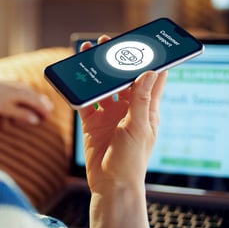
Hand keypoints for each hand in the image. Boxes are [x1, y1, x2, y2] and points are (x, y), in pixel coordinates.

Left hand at [0, 68, 53, 123]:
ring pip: (30, 90)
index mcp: (23, 94)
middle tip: (49, 111)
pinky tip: (27, 92)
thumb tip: (35, 119)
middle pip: (36, 96)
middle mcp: (21, 86)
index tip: (47, 118)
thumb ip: (22, 114)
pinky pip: (24, 87)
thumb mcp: (7, 110)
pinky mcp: (8, 80)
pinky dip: (29, 92)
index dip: (43, 111)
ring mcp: (15, 82)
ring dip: (37, 97)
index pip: (38, 103)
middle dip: (43, 104)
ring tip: (42, 101)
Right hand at [78, 35, 167, 191]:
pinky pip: (86, 103)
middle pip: (124, 79)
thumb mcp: (139, 126)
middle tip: (109, 43)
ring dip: (98, 72)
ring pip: (104, 87)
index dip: (151, 62)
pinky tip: (76, 76)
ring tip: (90, 52)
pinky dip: (81, 90)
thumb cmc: (132, 160)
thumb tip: (150, 71)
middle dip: (117, 61)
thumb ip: (141, 99)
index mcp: (146, 110)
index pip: (152, 80)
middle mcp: (128, 110)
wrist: (111, 184)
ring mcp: (110, 116)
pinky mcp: (93, 124)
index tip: (148, 44)